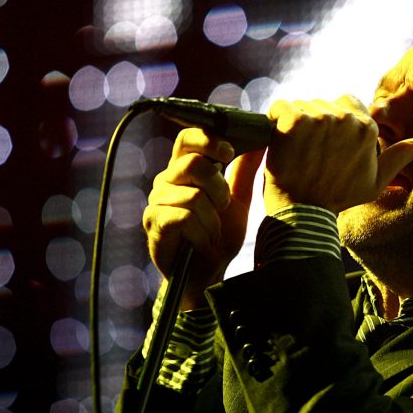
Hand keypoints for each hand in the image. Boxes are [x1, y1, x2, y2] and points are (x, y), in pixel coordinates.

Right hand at [142, 128, 263, 309]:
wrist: (208, 273)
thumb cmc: (220, 235)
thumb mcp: (239, 200)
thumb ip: (244, 171)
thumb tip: (258, 142)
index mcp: (184, 170)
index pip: (187, 139)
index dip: (208, 140)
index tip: (229, 152)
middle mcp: (166, 181)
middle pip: (192, 164)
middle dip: (218, 188)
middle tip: (223, 208)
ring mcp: (156, 201)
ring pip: (193, 195)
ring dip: (212, 219)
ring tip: (212, 232)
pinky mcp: (154, 222)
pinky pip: (184, 217)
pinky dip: (202, 233)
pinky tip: (202, 242)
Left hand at [264, 95, 412, 213]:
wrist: (304, 211)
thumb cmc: (339, 197)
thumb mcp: (376, 181)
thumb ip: (399, 157)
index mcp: (366, 127)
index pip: (348, 103)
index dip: (334, 122)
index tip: (325, 144)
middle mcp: (345, 118)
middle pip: (323, 104)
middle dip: (314, 122)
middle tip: (309, 152)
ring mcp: (319, 118)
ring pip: (302, 105)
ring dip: (295, 123)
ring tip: (295, 151)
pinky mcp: (293, 120)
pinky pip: (280, 107)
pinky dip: (275, 120)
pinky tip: (280, 141)